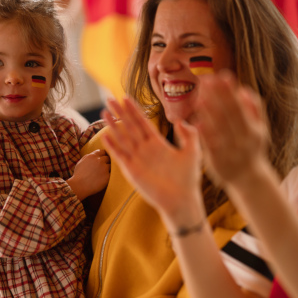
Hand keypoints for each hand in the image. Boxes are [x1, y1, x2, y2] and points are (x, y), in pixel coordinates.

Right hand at [67, 149, 109, 199]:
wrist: (79, 186)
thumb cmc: (78, 175)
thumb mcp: (81, 162)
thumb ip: (89, 157)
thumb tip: (94, 155)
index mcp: (92, 156)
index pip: (102, 151)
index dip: (104, 155)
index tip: (104, 158)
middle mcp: (99, 160)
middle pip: (108, 158)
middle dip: (107, 161)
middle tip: (105, 166)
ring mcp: (104, 168)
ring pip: (111, 166)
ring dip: (109, 169)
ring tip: (104, 173)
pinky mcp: (107, 176)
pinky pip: (112, 174)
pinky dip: (109, 175)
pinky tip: (105, 178)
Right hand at [101, 98, 202, 221]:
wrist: (181, 200)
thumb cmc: (188, 179)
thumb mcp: (193, 152)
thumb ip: (189, 135)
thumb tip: (180, 119)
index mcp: (157, 144)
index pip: (143, 122)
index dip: (134, 110)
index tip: (126, 98)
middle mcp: (145, 150)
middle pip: (130, 127)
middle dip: (120, 113)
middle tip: (110, 99)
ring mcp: (137, 160)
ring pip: (123, 138)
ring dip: (113, 126)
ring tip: (104, 112)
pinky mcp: (132, 171)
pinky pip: (120, 156)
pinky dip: (113, 146)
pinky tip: (105, 136)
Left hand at [195, 71, 269, 186]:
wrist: (248, 179)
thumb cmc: (251, 148)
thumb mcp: (260, 129)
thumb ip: (254, 109)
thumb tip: (244, 89)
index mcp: (255, 128)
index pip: (241, 105)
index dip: (231, 91)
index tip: (221, 75)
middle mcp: (244, 138)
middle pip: (230, 114)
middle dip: (218, 96)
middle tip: (206, 79)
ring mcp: (232, 150)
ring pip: (220, 128)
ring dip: (210, 112)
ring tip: (200, 97)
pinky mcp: (218, 161)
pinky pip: (211, 145)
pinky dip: (205, 134)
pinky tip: (196, 122)